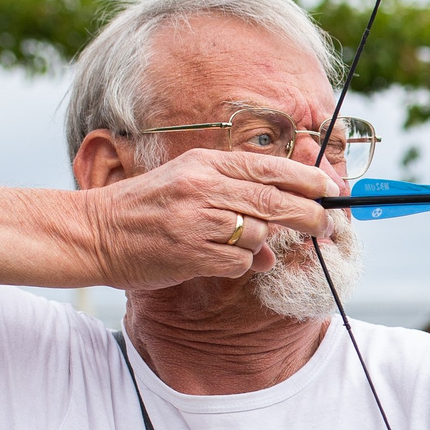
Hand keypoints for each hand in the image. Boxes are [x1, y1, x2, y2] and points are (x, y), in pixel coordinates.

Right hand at [83, 150, 343, 290]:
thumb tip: (277, 230)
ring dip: (260, 243)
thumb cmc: (147, 210)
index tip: (331, 190)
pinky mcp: (193, 253)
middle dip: (311, 214)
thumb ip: (235, 198)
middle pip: (277, 200)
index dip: (308, 179)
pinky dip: (238, 265)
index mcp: (206, 163)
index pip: (270, 167)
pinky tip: (213, 259)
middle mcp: (204, 186)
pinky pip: (239, 263)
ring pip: (260, 233)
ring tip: (233, 242)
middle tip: (328, 225)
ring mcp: (198, 220)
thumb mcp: (190, 186)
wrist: (97, 234)